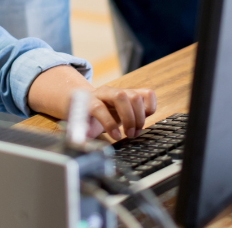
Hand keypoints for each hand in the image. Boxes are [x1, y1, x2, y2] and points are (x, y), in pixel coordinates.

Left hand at [26, 65, 155, 140]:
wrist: (90, 102)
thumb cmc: (87, 118)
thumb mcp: (82, 127)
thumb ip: (81, 134)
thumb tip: (82, 142)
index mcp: (90, 100)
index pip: (99, 107)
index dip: (108, 123)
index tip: (116, 137)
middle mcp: (106, 92)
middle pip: (120, 97)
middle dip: (129, 118)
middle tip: (130, 135)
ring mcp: (121, 90)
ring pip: (135, 95)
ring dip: (140, 117)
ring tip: (136, 131)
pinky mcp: (133, 92)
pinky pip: (148, 94)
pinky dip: (150, 107)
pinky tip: (143, 119)